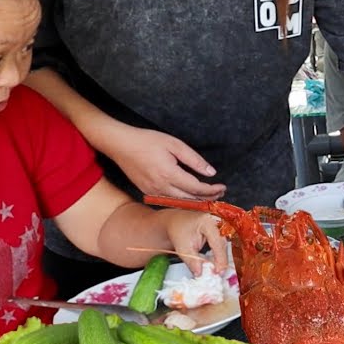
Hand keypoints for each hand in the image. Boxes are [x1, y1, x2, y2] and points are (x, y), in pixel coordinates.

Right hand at [104, 125, 225, 199]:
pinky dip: (182, 201)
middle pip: (190, 200)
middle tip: (220, 193)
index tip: (223, 187)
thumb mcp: (175, 144)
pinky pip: (168, 200)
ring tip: (209, 195)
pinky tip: (190, 195)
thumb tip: (211, 172)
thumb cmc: (147, 140)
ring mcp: (152, 191)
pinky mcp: (146, 191)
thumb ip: (194, 160)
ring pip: (179, 203)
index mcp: (169, 174)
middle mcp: (160, 187)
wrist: (120, 144)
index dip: (212, 190)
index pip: (196, 189)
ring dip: (196, 201)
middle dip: (207, 198)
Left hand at [163, 211, 228, 275]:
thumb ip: (192, 261)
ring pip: (223, 245)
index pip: (217, 242)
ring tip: (218, 270)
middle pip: (223, 243)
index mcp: (207, 222)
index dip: (219, 258)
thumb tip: (200, 273)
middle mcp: (216, 222)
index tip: (218, 271)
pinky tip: (216, 264)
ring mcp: (218, 225)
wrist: (174, 223)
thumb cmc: (177, 231)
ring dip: (221, 258)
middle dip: (222, 260)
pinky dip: (219, 255)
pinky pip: (221, 245)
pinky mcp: (218, 231)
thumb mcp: (182, 247)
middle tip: (219, 273)